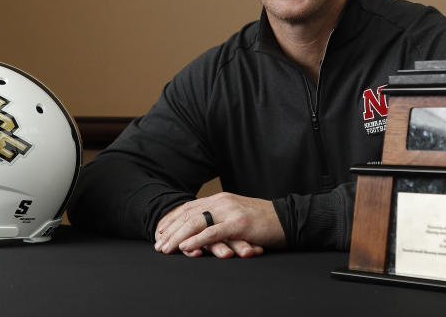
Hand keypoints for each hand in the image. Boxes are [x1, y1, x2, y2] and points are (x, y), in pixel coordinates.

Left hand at [153, 192, 285, 257]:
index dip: (172, 219)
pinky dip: (196, 240)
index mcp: (220, 198)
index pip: (189, 207)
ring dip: (177, 236)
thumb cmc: (262, 221)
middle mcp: (222, 201)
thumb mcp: (237, 214)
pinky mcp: (239, 224)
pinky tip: (185, 247)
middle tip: (158, 244)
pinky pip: (212, 232)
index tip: (160, 231)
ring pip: (196, 222)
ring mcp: (230, 212)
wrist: (287, 218)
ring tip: (166, 247)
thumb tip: (202, 228)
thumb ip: (220, 217)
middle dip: (170, 230)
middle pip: (188, 214)